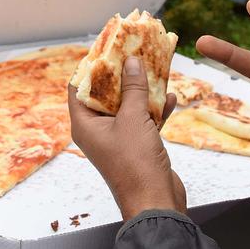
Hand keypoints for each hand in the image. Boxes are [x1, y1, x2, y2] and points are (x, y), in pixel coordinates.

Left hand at [68, 57, 183, 221]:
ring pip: (127, 105)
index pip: (78, 87)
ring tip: (155, 67)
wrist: (155, 202)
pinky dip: (155, 109)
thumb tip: (132, 61)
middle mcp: (98, 130)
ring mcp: (118, 138)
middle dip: (121, 74)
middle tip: (133, 52)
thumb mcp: (133, 119)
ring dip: (141, 89)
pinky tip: (170, 96)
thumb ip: (133, 88)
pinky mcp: (137, 145)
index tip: (105, 47)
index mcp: (85, 124)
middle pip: (105, 94)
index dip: (90, 66)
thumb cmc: (135, 163)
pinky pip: (143, 120)